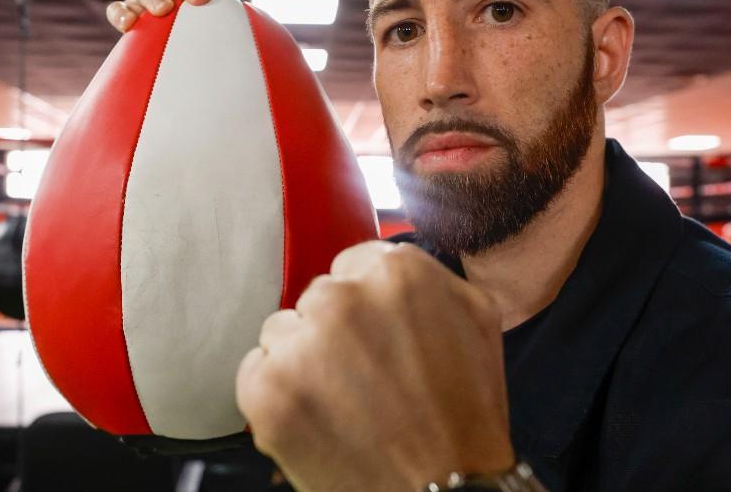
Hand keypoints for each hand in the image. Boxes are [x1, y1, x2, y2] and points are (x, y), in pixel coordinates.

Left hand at [235, 241, 514, 491]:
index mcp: (396, 272)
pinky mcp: (267, 390)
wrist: (445, 491)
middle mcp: (341, 299)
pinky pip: (255, 372)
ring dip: (304, 361)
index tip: (378, 336)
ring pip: (283, 332)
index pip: (353, 265)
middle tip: (368, 378)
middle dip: (336, 333)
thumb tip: (388, 261)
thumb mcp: (476, 318)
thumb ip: (428, 276)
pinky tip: (318, 419)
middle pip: (318, 298)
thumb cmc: (466, 416)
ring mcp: (300, 345)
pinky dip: (278, 396)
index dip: (368, 307)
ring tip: (345, 403)